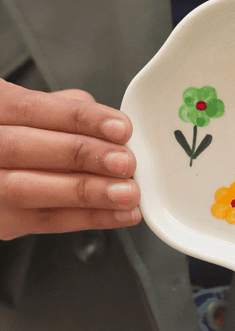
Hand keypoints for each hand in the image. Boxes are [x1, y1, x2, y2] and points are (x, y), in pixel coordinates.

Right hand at [0, 79, 141, 240]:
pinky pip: (46, 221)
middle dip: (82, 155)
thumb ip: (65, 109)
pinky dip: (89, 218)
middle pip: (24, 148)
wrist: (2, 170)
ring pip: (30, 190)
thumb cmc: (20, 135)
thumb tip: (108, 124)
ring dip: (87, 192)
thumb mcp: (34, 111)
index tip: (120, 128)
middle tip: (125, 163)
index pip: (33, 109)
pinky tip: (119, 214)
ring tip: (126, 193)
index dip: (79, 118)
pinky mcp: (2, 220)